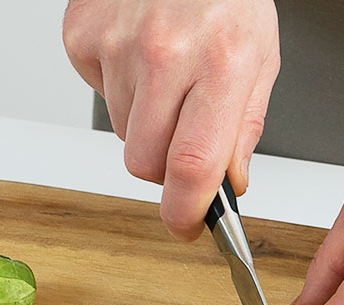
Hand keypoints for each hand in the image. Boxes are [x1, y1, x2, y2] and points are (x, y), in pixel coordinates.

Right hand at [63, 0, 279, 240]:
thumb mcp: (260, 58)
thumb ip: (244, 128)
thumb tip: (227, 184)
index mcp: (222, 64)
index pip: (192, 165)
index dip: (185, 211)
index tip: (185, 227)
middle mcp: (165, 55)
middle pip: (145, 162)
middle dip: (165, 167)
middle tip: (184, 136)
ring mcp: (117, 46)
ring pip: (122, 134)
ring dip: (145, 124)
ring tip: (168, 78)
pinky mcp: (82, 38)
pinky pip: (100, 97)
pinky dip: (121, 89)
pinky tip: (142, 58)